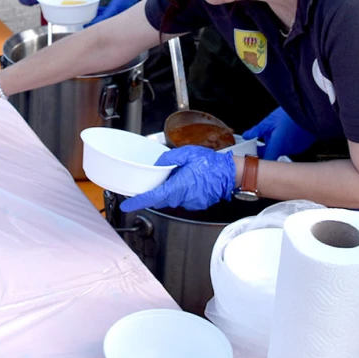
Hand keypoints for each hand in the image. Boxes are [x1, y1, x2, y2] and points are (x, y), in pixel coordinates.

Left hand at [87, 0, 145, 24]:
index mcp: (117, 5)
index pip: (104, 18)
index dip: (95, 22)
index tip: (87, 25)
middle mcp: (121, 10)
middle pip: (107, 20)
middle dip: (97, 22)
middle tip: (87, 22)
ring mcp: (124, 10)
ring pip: (110, 17)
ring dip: (102, 17)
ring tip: (92, 16)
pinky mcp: (125, 8)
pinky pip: (114, 13)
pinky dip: (107, 13)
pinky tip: (101, 10)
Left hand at [120, 146, 238, 211]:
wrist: (230, 174)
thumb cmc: (212, 164)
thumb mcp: (187, 153)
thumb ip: (169, 158)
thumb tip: (158, 164)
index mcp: (179, 186)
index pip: (153, 197)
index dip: (138, 201)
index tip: (128, 204)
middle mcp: (183, 197)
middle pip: (161, 199)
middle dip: (155, 191)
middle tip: (154, 180)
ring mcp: (190, 203)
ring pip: (171, 199)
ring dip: (169, 190)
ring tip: (177, 177)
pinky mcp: (196, 204)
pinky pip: (182, 200)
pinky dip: (180, 192)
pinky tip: (187, 181)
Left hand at [243, 107, 315, 160]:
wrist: (308, 111)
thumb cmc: (290, 116)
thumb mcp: (268, 122)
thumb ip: (256, 131)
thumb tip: (247, 135)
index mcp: (277, 146)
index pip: (265, 161)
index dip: (258, 161)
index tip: (252, 157)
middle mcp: (287, 150)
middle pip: (273, 155)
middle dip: (265, 150)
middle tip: (259, 143)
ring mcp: (296, 148)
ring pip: (282, 150)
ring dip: (277, 145)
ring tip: (275, 132)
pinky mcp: (302, 145)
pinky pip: (291, 147)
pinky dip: (286, 143)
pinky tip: (285, 133)